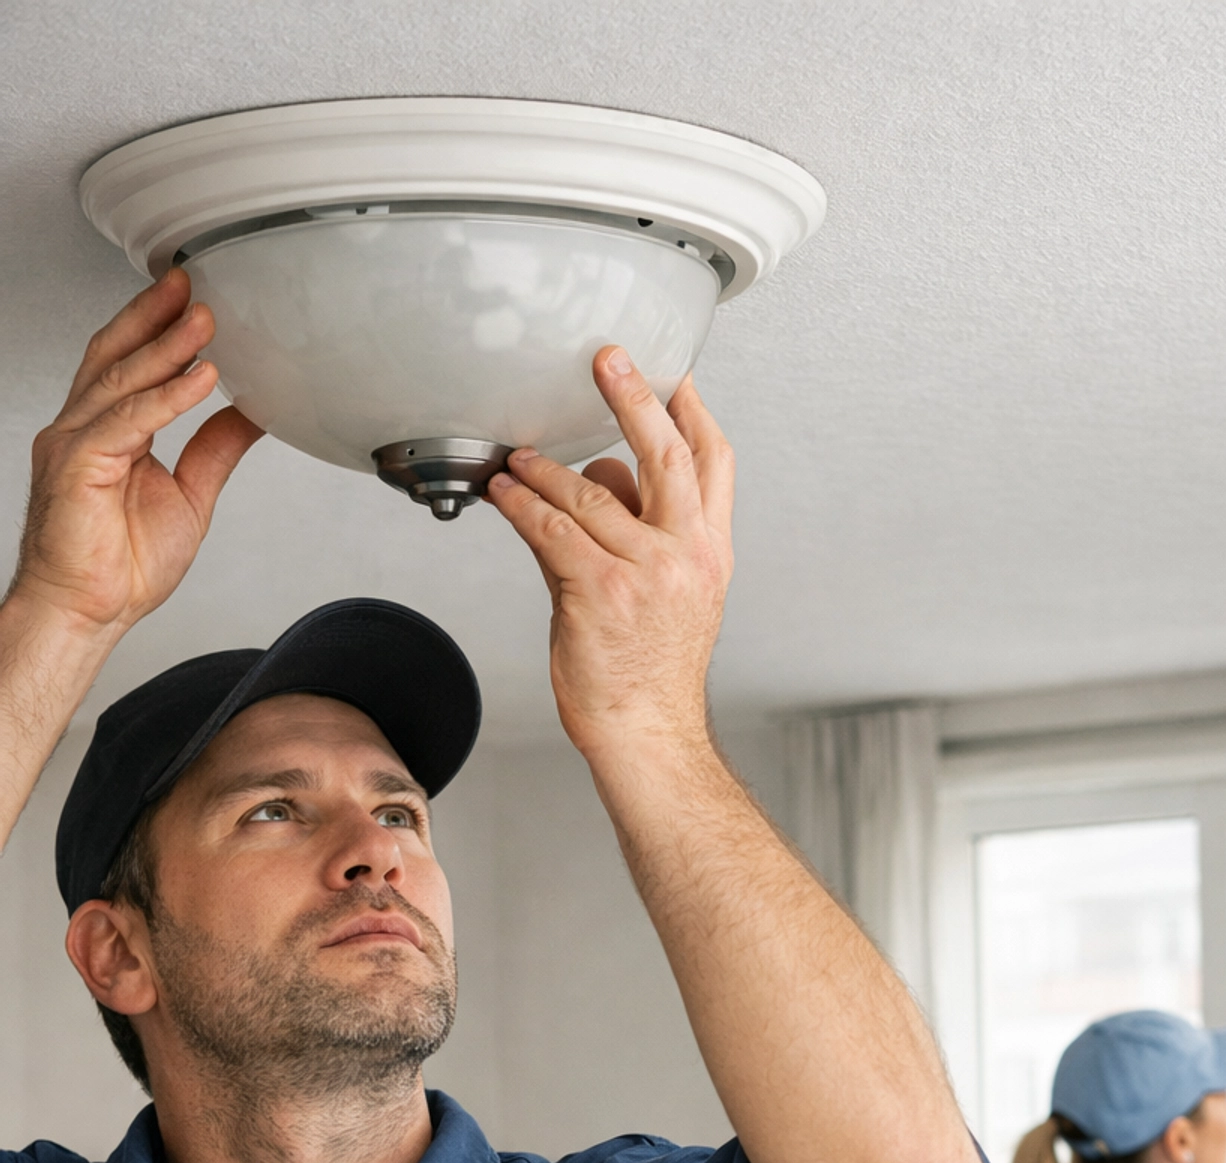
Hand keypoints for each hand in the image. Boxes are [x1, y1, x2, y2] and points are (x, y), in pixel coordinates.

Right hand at [10, 270, 261, 637]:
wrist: (87, 611)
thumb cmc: (119, 566)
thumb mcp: (189, 495)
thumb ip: (214, 450)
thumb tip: (248, 414)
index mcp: (105, 433)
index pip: (125, 363)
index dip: (154, 326)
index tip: (188, 297)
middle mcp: (82, 429)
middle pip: (115, 354)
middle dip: (153, 316)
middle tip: (190, 283)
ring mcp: (75, 442)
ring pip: (122, 379)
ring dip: (167, 347)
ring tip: (204, 321)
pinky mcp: (78, 464)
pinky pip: (129, 420)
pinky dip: (167, 397)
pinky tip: (199, 378)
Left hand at [487, 347, 732, 756]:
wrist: (646, 733)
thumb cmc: (651, 673)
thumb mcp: (672, 596)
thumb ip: (643, 532)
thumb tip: (606, 477)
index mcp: (710, 553)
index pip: (714, 463)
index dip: (693, 411)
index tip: (674, 371)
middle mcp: (685, 555)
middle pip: (665, 454)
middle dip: (633, 397)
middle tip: (607, 359)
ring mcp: (645, 572)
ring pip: (590, 492)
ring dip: (545, 469)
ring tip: (518, 461)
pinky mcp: (599, 591)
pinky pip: (551, 529)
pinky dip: (522, 505)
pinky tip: (504, 492)